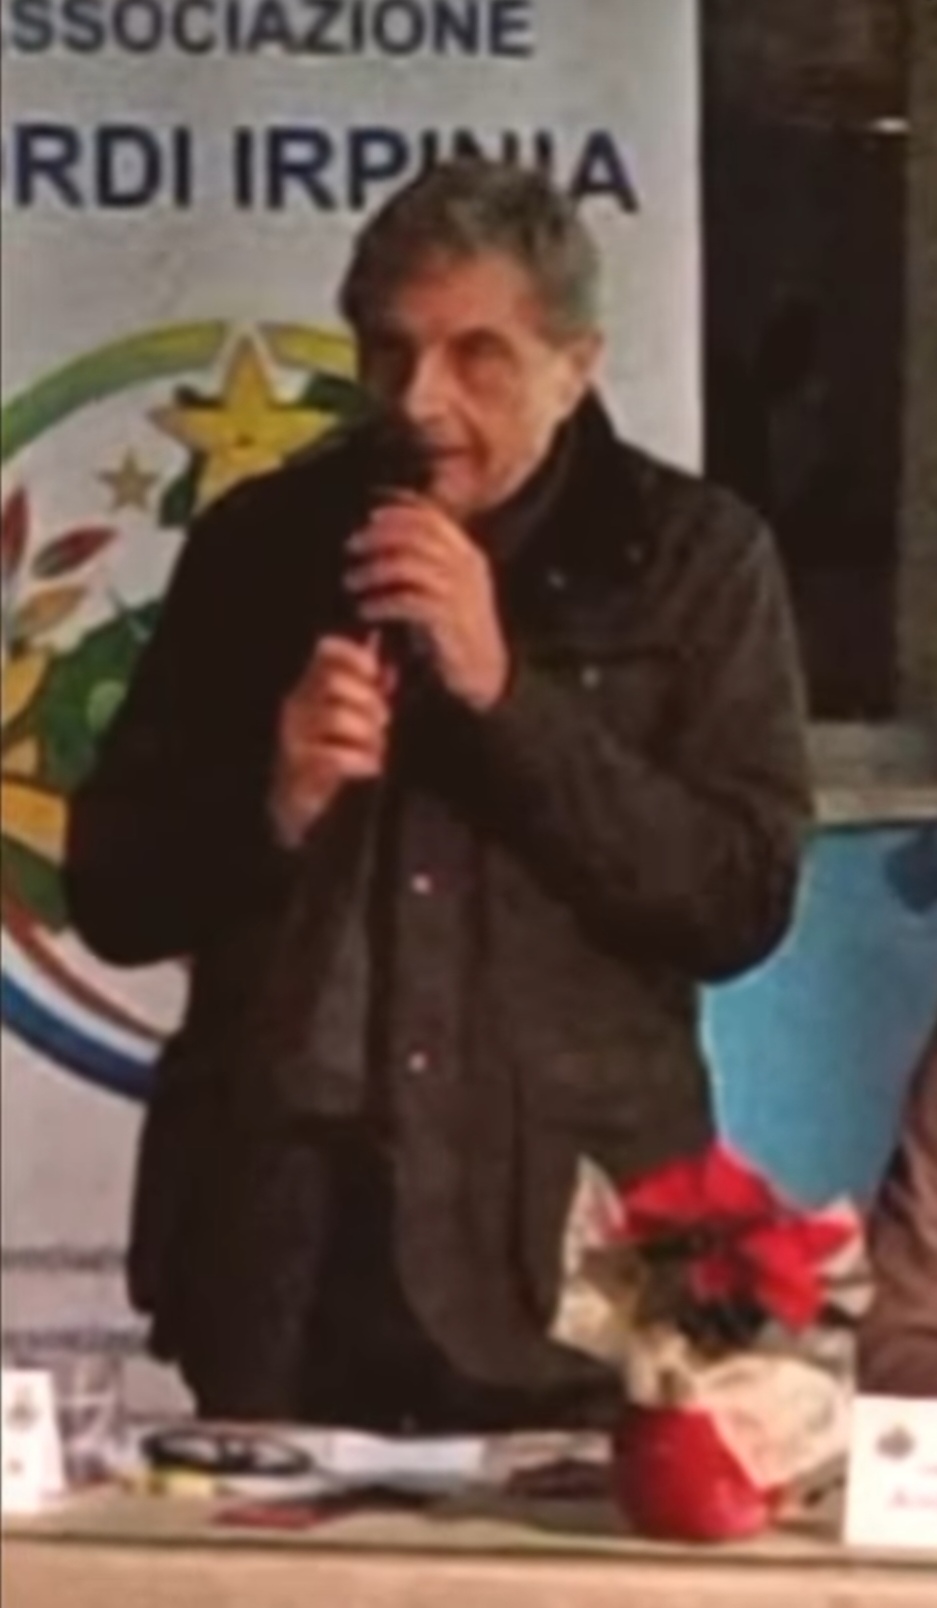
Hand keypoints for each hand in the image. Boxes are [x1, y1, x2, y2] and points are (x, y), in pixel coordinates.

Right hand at [269, 635, 394, 847]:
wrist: (302, 803)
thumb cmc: (334, 754)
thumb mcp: (355, 718)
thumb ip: (372, 692)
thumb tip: (391, 668)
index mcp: (312, 687)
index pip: (325, 651)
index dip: (354, 655)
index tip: (376, 672)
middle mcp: (298, 705)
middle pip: (333, 681)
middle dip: (368, 700)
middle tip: (384, 722)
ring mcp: (294, 735)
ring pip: (335, 716)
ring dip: (366, 734)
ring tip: (377, 750)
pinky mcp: (298, 765)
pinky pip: (334, 755)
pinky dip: (360, 760)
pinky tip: (370, 767)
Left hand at [345, 495, 509, 710]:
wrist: (482, 672)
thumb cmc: (453, 629)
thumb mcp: (444, 588)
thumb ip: (422, 562)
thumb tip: (382, 536)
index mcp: (467, 554)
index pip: (431, 518)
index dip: (397, 513)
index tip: (368, 517)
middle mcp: (466, 567)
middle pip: (416, 534)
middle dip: (377, 536)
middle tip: (350, 546)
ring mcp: (459, 592)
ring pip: (408, 564)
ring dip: (373, 570)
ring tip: (350, 582)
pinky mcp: (448, 620)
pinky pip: (407, 601)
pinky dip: (381, 603)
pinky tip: (365, 610)